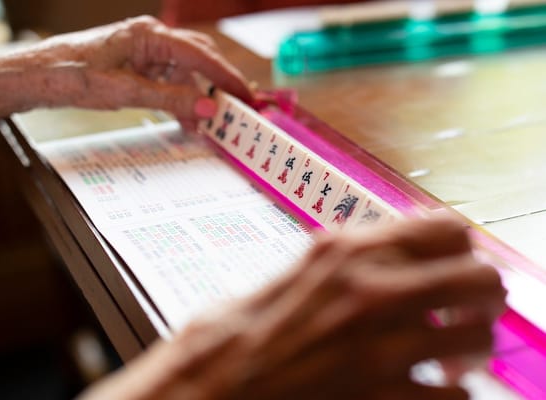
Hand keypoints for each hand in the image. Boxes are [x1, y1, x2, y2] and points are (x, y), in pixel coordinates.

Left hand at [0, 16, 252, 124]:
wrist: (37, 76)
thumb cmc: (74, 75)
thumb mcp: (128, 92)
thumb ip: (172, 99)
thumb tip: (208, 108)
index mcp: (150, 36)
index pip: (200, 55)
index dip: (226, 77)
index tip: (245, 95)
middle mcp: (150, 38)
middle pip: (197, 59)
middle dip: (216, 85)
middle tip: (235, 108)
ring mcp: (142, 51)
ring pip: (183, 72)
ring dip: (195, 98)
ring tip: (205, 124)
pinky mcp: (135, 65)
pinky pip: (167, 81)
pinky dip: (178, 100)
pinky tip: (183, 118)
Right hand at [80, 216, 505, 399]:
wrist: (212, 382)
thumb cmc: (244, 329)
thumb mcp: (300, 270)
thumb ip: (355, 257)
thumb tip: (401, 250)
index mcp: (346, 250)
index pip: (446, 228)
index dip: (464, 247)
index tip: (458, 265)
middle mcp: (369, 291)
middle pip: (479, 280)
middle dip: (484, 298)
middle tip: (468, 312)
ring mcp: (378, 347)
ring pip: (478, 341)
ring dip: (472, 350)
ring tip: (452, 357)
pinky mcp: (378, 398)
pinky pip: (454, 399)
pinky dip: (449, 395)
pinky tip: (426, 390)